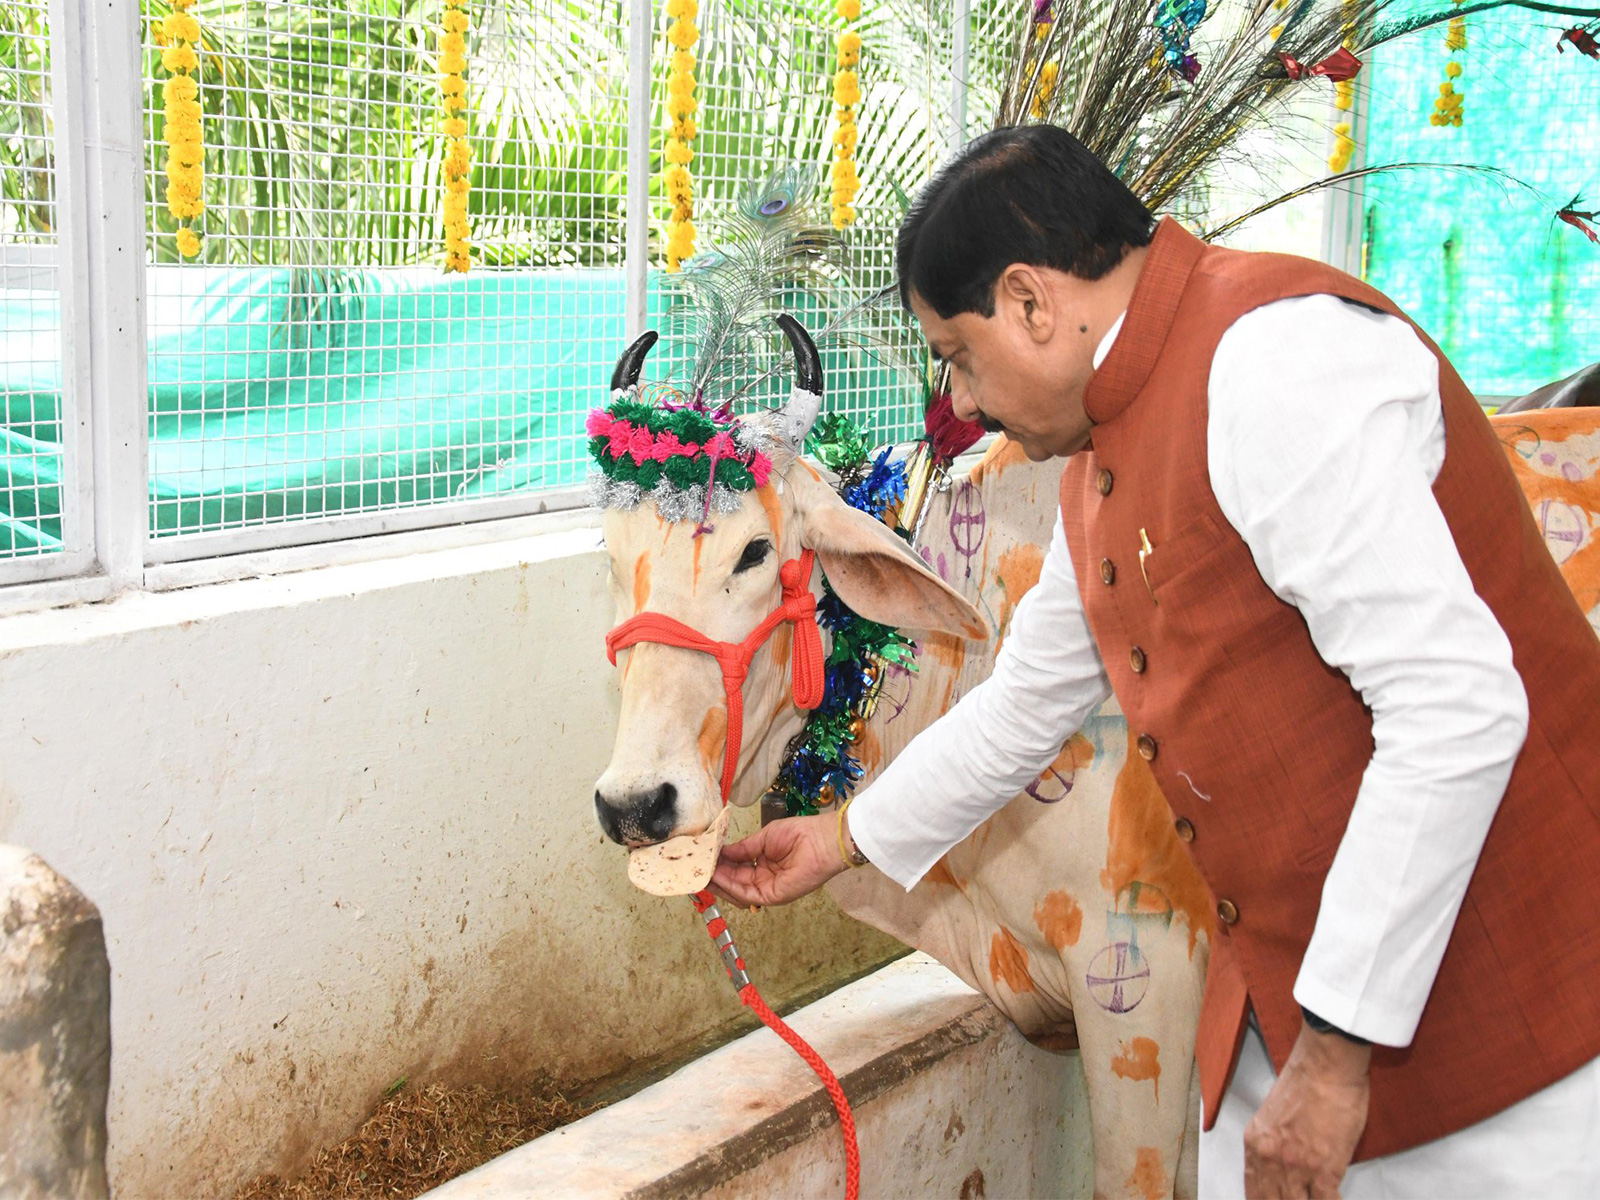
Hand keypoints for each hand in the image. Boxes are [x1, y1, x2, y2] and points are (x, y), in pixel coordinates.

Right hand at [710, 815, 844, 907]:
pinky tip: (716, 875)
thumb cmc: (798, 834)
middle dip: (713, 874)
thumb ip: (743, 848)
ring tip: (700, 870)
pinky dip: (729, 885)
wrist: (821, 840)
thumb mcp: (764, 838)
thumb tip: (720, 851)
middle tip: (694, 867)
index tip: (701, 856)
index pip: (735, 866)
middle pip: (732, 880)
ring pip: (735, 889)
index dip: (718, 863)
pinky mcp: (772, 896)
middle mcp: (762, 878)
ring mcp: (766, 888)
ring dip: (717, 881)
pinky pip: (746, 893)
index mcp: (762, 863)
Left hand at [1243, 1021, 1370, 1198]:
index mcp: (1256, 1144)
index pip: (1253, 1192)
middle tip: (1297, 1198)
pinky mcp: (1325, 1170)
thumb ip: (1272, 1143)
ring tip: (1315, 1197)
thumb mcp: (1272, 1115)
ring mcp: (1297, 1167)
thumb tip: (1281, 1166)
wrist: (1326, 1066)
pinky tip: (1333, 1199)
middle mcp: (1271, 1159)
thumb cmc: (1305, 1082)